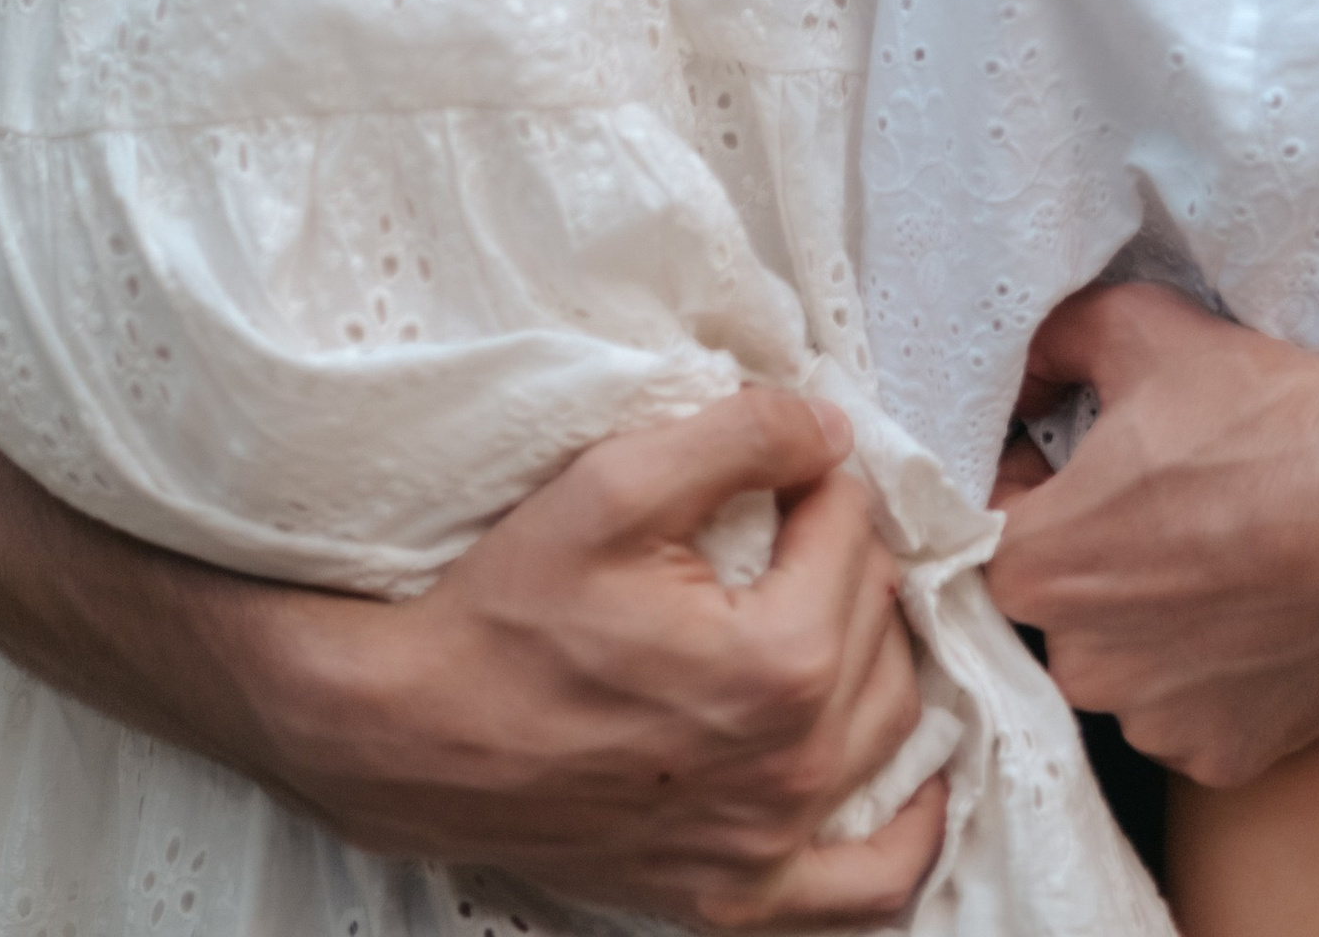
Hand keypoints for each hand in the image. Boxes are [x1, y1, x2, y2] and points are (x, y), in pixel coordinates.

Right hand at [247, 390, 944, 928]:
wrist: (407, 731)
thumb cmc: (503, 608)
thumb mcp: (615, 483)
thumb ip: (743, 436)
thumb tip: (830, 428)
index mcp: (776, 664)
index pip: (854, 531)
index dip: (819, 480)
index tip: (776, 468)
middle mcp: (790, 770)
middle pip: (882, 625)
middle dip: (848, 558)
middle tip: (792, 526)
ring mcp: (765, 849)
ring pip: (893, 729)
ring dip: (881, 657)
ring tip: (833, 608)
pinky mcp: (733, 897)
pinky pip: (870, 885)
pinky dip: (908, 829)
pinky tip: (911, 777)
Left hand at [988, 284, 1318, 786]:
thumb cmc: (1264, 415)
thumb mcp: (1137, 329)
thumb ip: (1052, 343)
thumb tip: (1022, 371)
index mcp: (1038, 566)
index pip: (992, 522)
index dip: (1035, 479)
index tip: (1085, 457)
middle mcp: (1079, 663)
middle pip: (1058, 601)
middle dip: (1093, 554)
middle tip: (1163, 503)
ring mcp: (1153, 721)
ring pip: (1122, 664)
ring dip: (1149, 620)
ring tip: (1218, 556)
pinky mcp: (1222, 756)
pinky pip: (1188, 712)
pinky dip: (1210, 673)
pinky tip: (1253, 612)